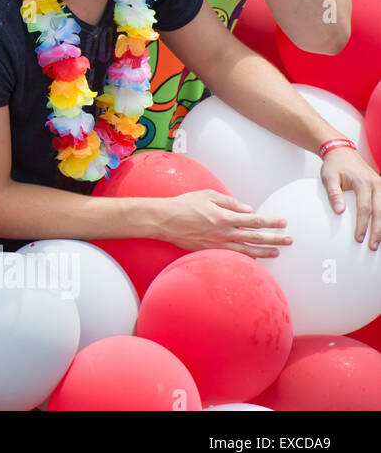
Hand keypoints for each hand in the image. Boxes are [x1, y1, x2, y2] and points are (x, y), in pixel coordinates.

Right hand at [156, 189, 289, 257]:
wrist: (163, 220)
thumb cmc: (184, 204)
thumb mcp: (207, 194)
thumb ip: (230, 202)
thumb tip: (248, 210)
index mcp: (224, 217)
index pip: (254, 220)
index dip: (271, 222)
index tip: (283, 222)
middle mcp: (223, 233)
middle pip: (255, 238)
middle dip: (275, 239)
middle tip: (289, 240)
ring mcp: (217, 245)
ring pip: (246, 250)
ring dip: (264, 252)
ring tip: (277, 252)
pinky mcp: (209, 251)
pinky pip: (232, 256)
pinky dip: (245, 258)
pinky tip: (254, 258)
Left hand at [321, 147, 380, 249]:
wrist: (342, 151)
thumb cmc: (334, 165)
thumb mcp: (328, 177)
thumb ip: (334, 194)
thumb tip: (339, 211)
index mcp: (364, 182)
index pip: (365, 208)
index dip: (363, 225)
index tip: (359, 238)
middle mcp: (377, 184)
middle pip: (380, 212)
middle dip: (377, 231)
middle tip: (372, 246)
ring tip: (379, 241)